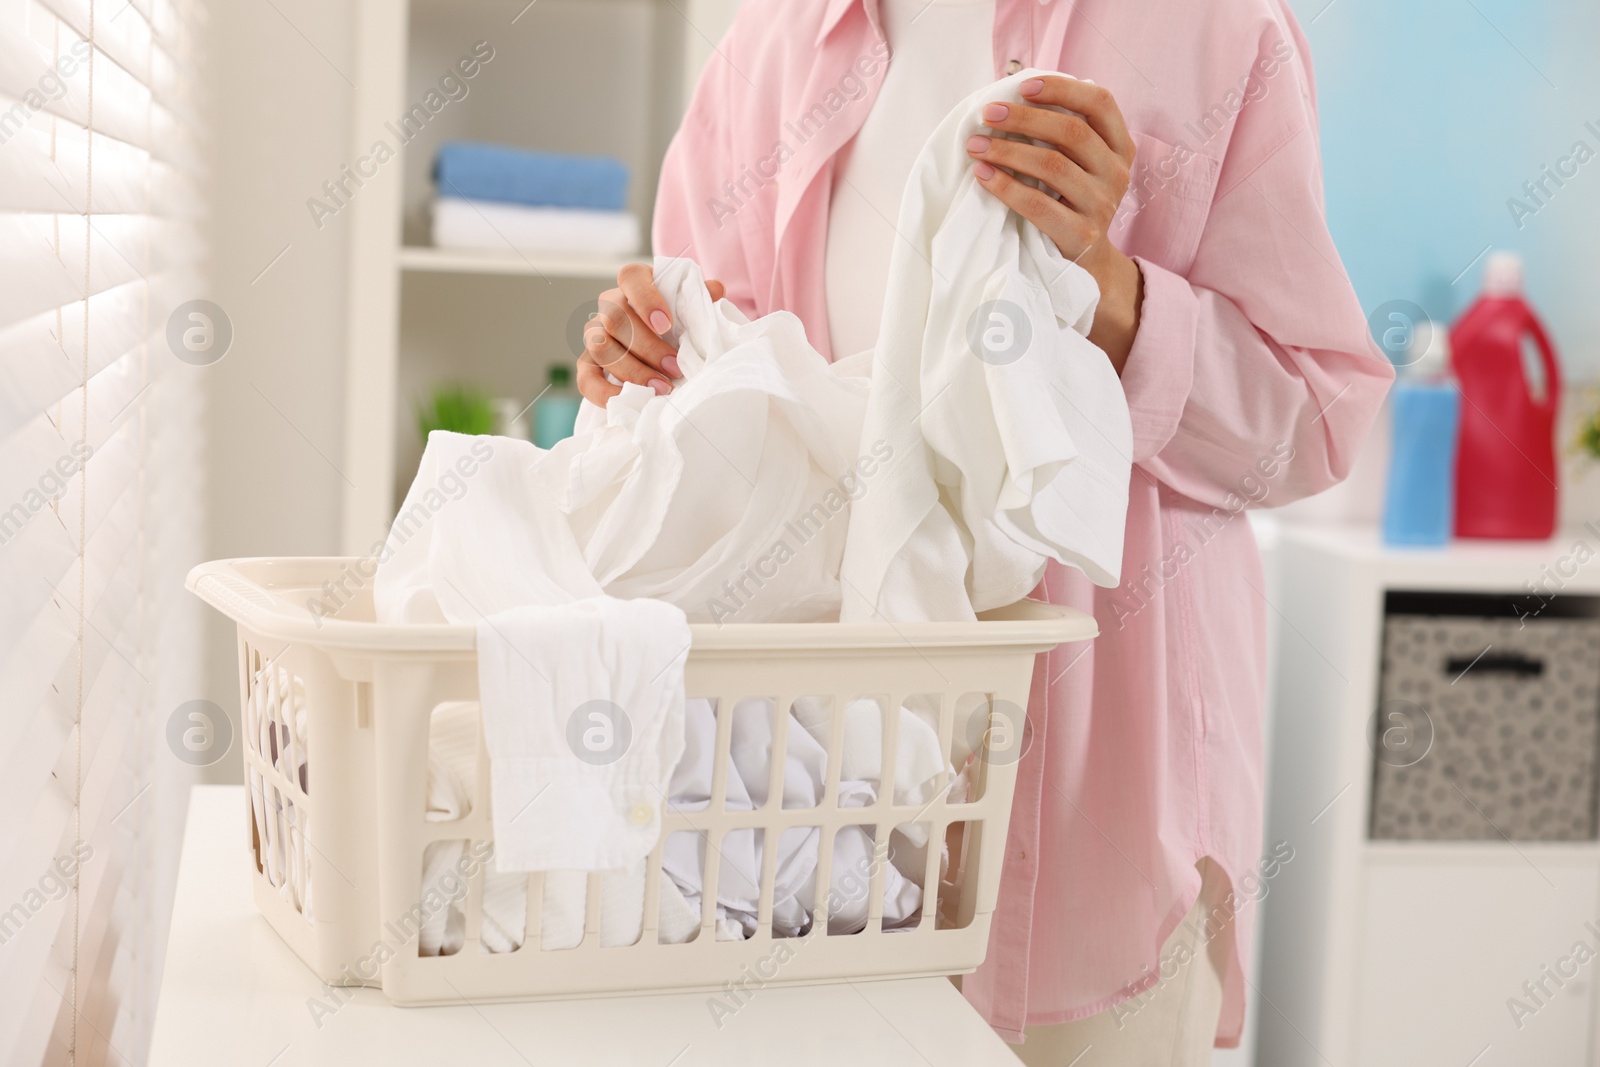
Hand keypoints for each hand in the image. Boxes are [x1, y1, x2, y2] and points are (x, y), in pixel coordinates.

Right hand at [576, 263, 726, 405]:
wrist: (661, 349)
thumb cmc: (678, 323)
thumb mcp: (690, 308)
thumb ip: (699, 297)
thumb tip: (715, 289)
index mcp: (634, 284)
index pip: (631, 278)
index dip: (646, 300)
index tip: (666, 325)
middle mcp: (608, 305)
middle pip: (615, 318)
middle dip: (647, 347)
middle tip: (675, 367)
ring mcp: (594, 334)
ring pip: (601, 347)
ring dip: (633, 370)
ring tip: (662, 388)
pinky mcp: (587, 364)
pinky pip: (586, 379)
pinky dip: (606, 392)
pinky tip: (632, 400)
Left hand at [966, 75, 1143, 372]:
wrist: (1087, 265)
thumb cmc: (1070, 202)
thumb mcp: (1078, 165)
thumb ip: (1061, 132)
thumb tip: (1011, 95)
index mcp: (1120, 146)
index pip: (1100, 103)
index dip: (1062, 89)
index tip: (1024, 85)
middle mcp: (1117, 173)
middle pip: (1071, 131)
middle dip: (1024, 118)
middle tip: (987, 114)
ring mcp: (1102, 205)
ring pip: (1052, 165)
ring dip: (1007, 151)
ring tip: (975, 145)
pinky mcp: (1081, 235)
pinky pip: (1038, 204)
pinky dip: (1005, 187)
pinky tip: (982, 176)